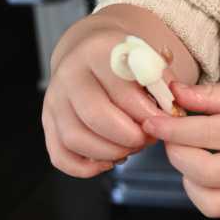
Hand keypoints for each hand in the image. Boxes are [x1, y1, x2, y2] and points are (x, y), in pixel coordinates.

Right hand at [43, 18, 163, 177]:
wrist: (93, 54)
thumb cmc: (126, 62)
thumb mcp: (149, 58)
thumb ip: (163, 82)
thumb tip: (171, 112)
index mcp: (97, 52)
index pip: (121, 91)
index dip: (147, 114)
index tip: (163, 122)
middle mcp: (69, 75)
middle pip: (95, 117)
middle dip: (128, 137)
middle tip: (147, 139)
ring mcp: (54, 100)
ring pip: (75, 139)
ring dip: (110, 152)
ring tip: (131, 148)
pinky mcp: (48, 123)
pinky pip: (60, 157)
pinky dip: (86, 167)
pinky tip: (109, 160)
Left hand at [141, 80, 219, 217]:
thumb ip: (214, 95)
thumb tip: (174, 93)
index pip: (209, 134)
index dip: (174, 129)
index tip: (152, 121)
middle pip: (205, 172)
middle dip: (176, 153)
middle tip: (171, 136)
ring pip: (208, 201)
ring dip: (187, 177)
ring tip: (191, 155)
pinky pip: (218, 209)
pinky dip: (202, 191)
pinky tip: (206, 171)